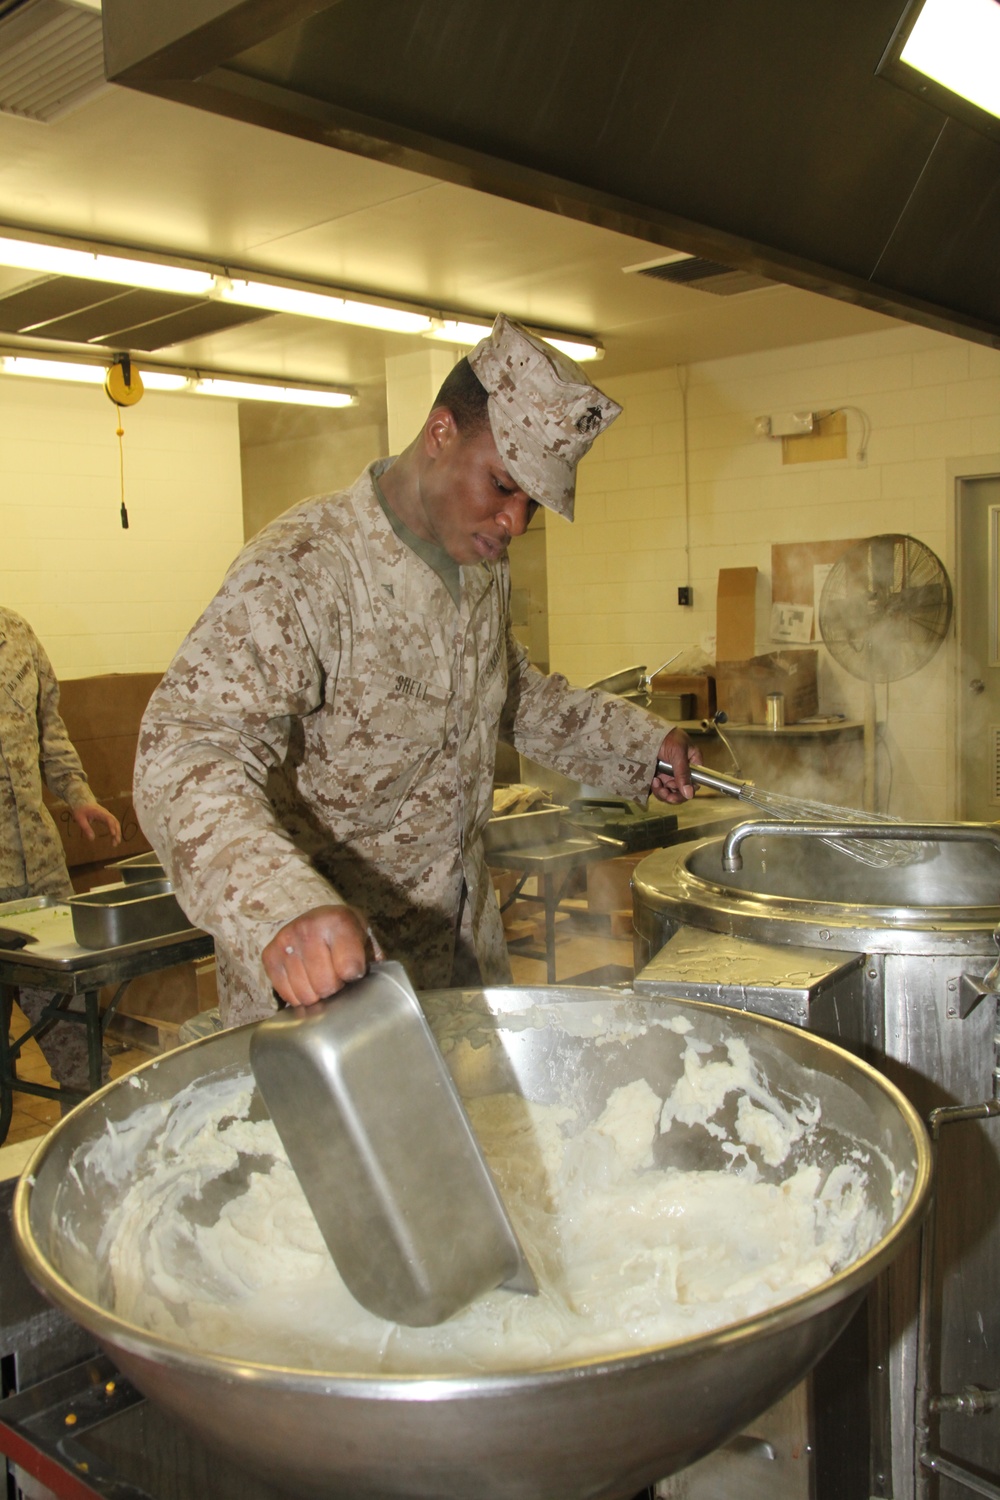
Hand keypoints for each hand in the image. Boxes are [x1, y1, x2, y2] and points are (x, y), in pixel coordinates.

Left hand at [72, 803, 121, 843]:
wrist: (83, 801)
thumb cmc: (80, 809)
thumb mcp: (80, 819)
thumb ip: (86, 828)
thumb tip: (92, 839)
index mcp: (99, 812)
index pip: (108, 819)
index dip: (111, 826)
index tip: (112, 834)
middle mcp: (106, 813)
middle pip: (115, 822)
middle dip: (117, 832)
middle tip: (116, 843)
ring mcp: (107, 815)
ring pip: (116, 823)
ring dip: (117, 833)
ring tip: (115, 843)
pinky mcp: (106, 817)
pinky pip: (113, 824)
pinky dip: (115, 831)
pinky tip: (113, 838)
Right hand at [262, 904, 382, 1006]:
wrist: (318, 918)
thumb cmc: (346, 934)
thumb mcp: (365, 939)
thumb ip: (370, 962)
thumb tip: (372, 990)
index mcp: (339, 921)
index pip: (349, 968)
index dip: (354, 978)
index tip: (355, 973)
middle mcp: (309, 928)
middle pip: (325, 985)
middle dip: (334, 988)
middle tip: (336, 978)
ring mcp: (286, 941)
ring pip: (305, 993)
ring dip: (315, 994)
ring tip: (321, 979)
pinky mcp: (270, 954)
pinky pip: (285, 992)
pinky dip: (297, 994)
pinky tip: (305, 981)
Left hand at [650, 727, 701, 802]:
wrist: (646, 730)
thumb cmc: (666, 735)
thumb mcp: (677, 753)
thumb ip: (683, 773)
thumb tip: (689, 794)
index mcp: (693, 763)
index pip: (694, 783)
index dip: (685, 791)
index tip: (675, 792)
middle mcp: (682, 770)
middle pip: (681, 791)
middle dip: (672, 794)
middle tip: (664, 792)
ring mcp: (669, 773)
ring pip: (669, 792)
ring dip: (663, 792)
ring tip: (655, 783)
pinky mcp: (658, 775)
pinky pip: (659, 788)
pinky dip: (656, 788)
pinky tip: (652, 780)